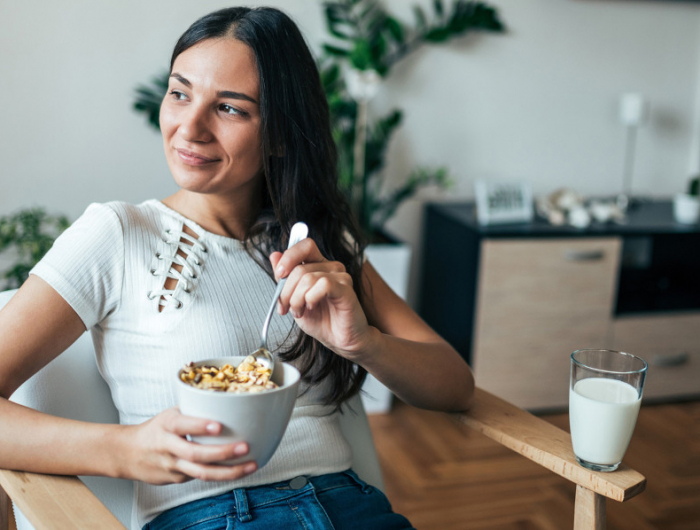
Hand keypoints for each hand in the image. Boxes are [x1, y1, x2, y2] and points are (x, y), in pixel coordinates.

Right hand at [116, 407, 256, 484]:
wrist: (127, 453)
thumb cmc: (157, 429)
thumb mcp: (171, 413)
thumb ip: (194, 410)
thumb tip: (229, 400)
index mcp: (167, 424)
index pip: (182, 425)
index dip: (200, 426)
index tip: (219, 426)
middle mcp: (167, 446)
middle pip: (195, 453)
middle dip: (223, 452)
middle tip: (245, 447)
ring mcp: (171, 465)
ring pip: (201, 472)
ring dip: (229, 471)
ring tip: (251, 465)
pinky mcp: (176, 479)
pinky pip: (201, 478)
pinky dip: (222, 475)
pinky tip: (239, 470)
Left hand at [270, 238, 374, 359]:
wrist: (340, 341)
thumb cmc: (322, 321)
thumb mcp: (294, 299)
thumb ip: (285, 278)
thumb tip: (274, 255)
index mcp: (319, 266)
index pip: (305, 245)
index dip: (289, 256)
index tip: (279, 275)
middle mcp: (331, 267)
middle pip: (299, 268)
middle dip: (285, 291)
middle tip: (286, 307)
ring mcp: (340, 277)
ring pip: (308, 278)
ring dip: (297, 299)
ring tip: (299, 311)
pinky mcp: (346, 289)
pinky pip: (323, 284)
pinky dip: (310, 298)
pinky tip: (311, 307)